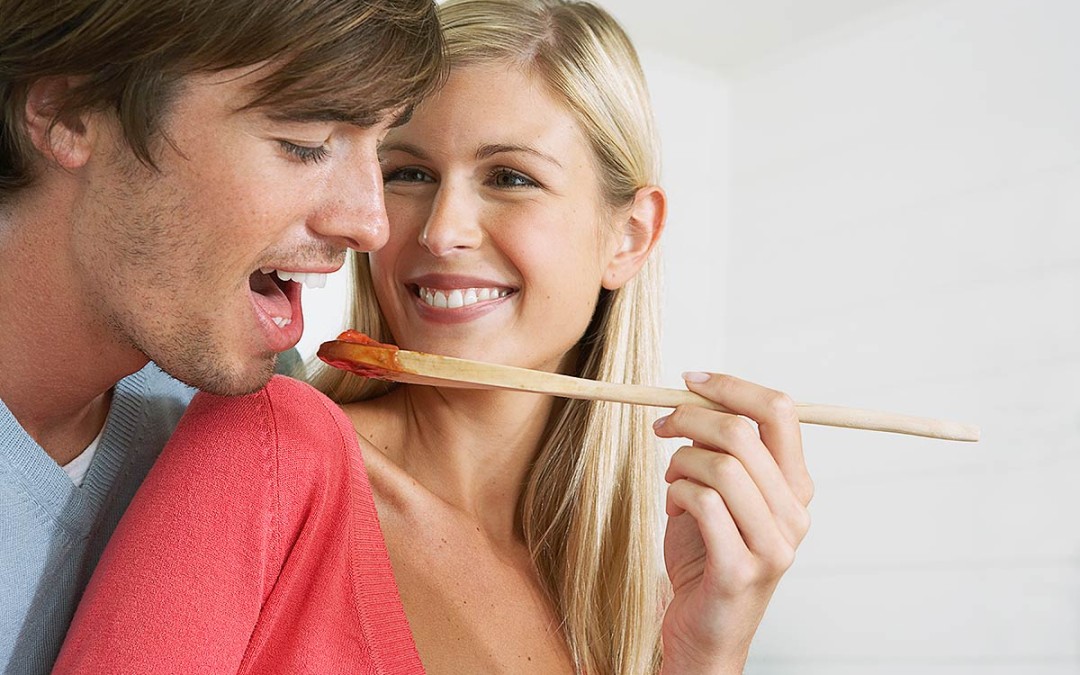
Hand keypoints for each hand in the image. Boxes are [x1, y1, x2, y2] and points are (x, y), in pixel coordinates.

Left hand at [655, 372, 813, 673]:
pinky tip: (673, 511)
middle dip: (690, 418)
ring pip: (720, 466)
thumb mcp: (720, 493)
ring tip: (671, 480)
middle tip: (661, 425)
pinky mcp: (741, 569)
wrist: (704, 629)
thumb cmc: (706, 554)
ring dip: (679, 462)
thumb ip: (721, 450)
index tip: (690, 378)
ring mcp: (773, 544)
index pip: (780, 411)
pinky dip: (676, 495)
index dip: (732, 386)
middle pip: (743, 433)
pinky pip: (702, 503)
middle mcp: (795, 513)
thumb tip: (695, 396)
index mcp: (796, 486)